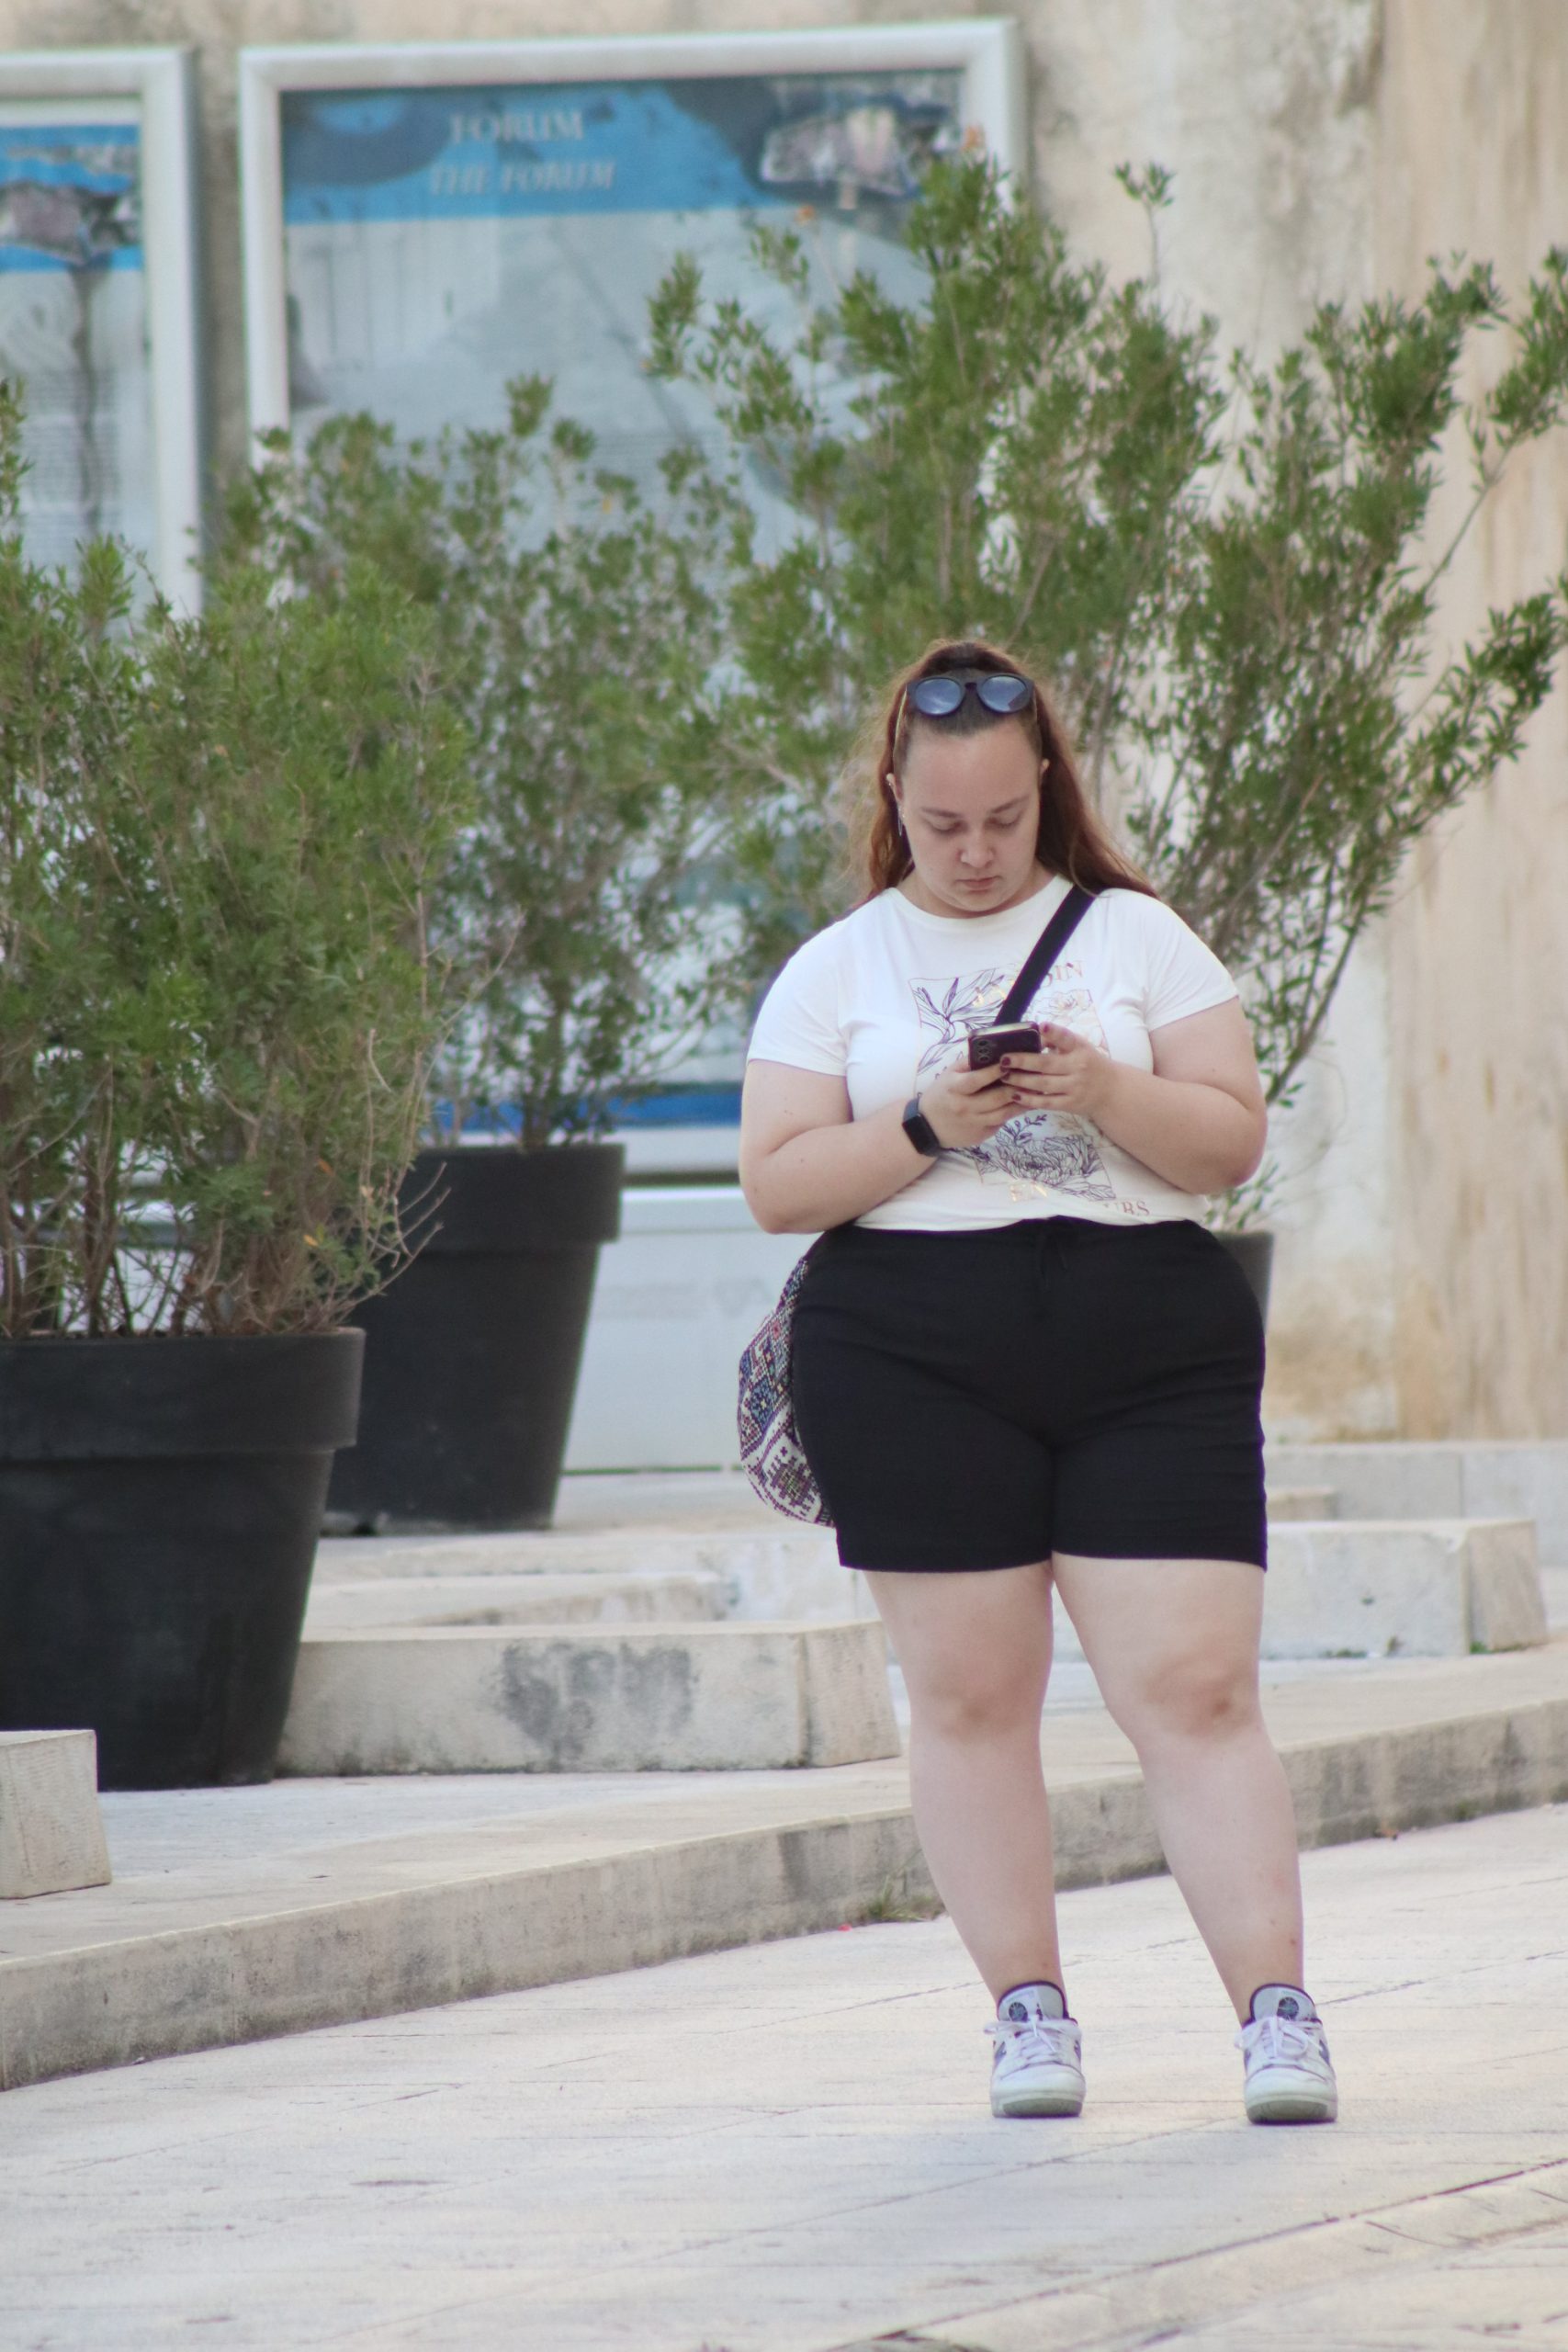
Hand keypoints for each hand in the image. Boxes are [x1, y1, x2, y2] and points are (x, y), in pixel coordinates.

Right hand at [918, 1059, 1031, 1149]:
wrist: (928, 1127)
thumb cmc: (941, 1094)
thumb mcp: (949, 1075)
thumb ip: (969, 1064)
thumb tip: (993, 1050)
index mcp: (955, 1088)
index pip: (977, 1079)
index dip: (994, 1071)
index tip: (1010, 1061)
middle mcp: (965, 1107)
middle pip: (996, 1097)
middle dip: (1016, 1086)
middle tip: (1033, 1075)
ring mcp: (974, 1123)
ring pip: (1004, 1113)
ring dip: (1022, 1101)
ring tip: (1035, 1090)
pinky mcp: (982, 1135)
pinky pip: (1001, 1122)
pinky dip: (1014, 1112)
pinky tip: (1024, 1103)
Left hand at [997, 1022, 1118, 1120]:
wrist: (1110, 1090)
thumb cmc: (1089, 1063)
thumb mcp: (1079, 1047)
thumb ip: (1058, 1041)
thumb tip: (1032, 1034)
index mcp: (1080, 1049)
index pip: (1067, 1038)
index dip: (1054, 1032)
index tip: (1042, 1026)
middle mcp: (1078, 1067)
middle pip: (1046, 1064)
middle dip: (1023, 1061)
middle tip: (1004, 1059)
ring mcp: (1074, 1087)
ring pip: (1043, 1084)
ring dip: (1021, 1080)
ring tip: (1004, 1076)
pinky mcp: (1070, 1104)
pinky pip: (1047, 1102)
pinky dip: (1030, 1099)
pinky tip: (1015, 1095)